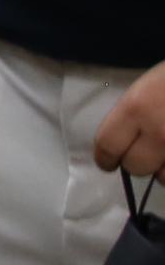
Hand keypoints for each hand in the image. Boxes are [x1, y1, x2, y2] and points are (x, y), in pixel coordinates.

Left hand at [99, 63, 164, 180]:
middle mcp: (158, 132)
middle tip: (144, 153)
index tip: (108, 162)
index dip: (105, 157)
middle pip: (135, 166)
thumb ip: (133, 115)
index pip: (108, 145)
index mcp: (137, 108)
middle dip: (137, 161)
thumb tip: (123, 142)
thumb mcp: (148, 87)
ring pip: (164, 178)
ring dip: (164, 169)